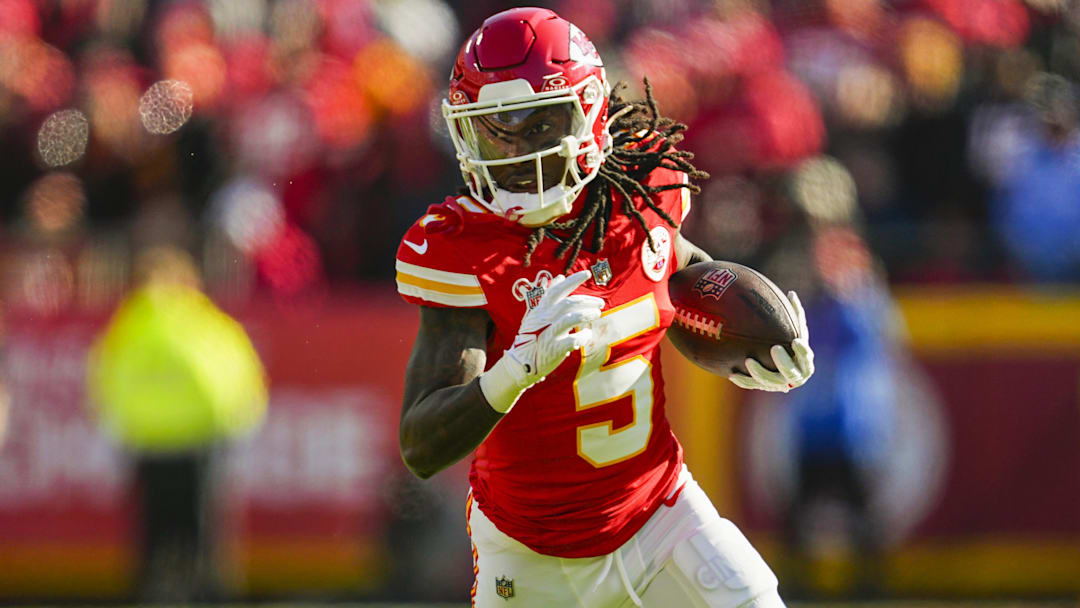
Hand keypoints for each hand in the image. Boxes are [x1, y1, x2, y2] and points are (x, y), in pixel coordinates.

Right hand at [480, 270, 603, 411]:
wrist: (520, 363)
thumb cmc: (531, 336)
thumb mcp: (536, 313)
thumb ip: (548, 296)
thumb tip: (559, 277)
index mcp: (540, 309)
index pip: (557, 289)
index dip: (573, 280)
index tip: (588, 273)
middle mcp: (544, 319)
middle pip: (568, 303)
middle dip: (587, 300)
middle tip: (600, 303)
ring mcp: (548, 333)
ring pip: (570, 319)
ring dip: (586, 314)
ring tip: (597, 314)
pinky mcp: (553, 349)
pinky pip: (572, 340)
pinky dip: (582, 337)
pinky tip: (587, 335)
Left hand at [728, 291, 814, 392]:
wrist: (781, 362)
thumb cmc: (789, 338)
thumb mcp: (794, 326)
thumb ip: (794, 312)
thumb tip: (791, 293)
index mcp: (804, 360)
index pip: (806, 357)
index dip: (802, 351)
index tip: (796, 341)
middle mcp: (795, 375)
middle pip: (790, 372)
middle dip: (783, 363)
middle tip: (774, 349)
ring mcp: (780, 384)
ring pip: (771, 382)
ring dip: (760, 373)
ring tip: (748, 361)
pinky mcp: (765, 387)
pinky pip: (753, 386)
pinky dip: (744, 381)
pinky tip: (732, 375)